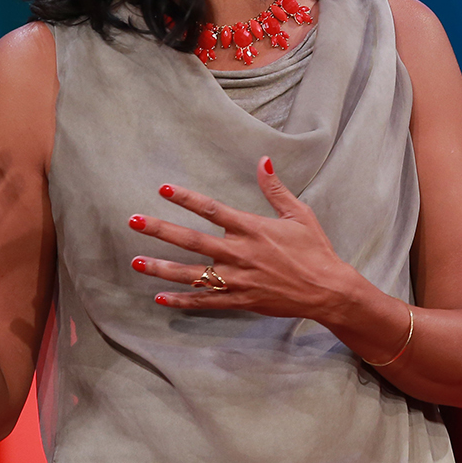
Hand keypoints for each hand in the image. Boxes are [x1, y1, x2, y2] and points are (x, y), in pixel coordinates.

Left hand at [127, 157, 367, 322]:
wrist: (328, 290)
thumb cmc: (315, 249)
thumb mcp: (299, 214)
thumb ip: (275, 189)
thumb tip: (263, 160)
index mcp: (253, 228)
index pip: (212, 209)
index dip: (186, 198)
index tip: (163, 189)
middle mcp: (240, 253)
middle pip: (192, 240)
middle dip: (160, 230)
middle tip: (133, 221)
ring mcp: (238, 279)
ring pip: (192, 274)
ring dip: (162, 268)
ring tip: (136, 261)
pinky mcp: (241, 300)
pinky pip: (206, 302)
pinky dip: (183, 301)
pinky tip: (160, 299)